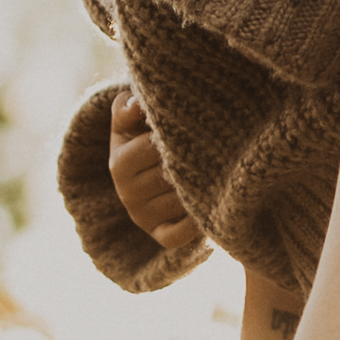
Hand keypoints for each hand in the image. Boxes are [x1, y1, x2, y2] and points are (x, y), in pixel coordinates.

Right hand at [108, 89, 205, 259]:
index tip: (196, 127)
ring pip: (180, 202)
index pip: (152, 148)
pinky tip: (212, 204)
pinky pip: (180, 234)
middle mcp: (128, 194)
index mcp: (119, 163)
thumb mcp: (130, 121)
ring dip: (202, 188)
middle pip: (170, 175)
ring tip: (220, 171)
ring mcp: (144, 218)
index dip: (177, 136)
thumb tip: (136, 104)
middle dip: (193, 161)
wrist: (147, 175)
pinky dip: (197, 223)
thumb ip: (127, 107)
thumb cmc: (142, 139)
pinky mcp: (161, 236)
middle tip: (217, 148)